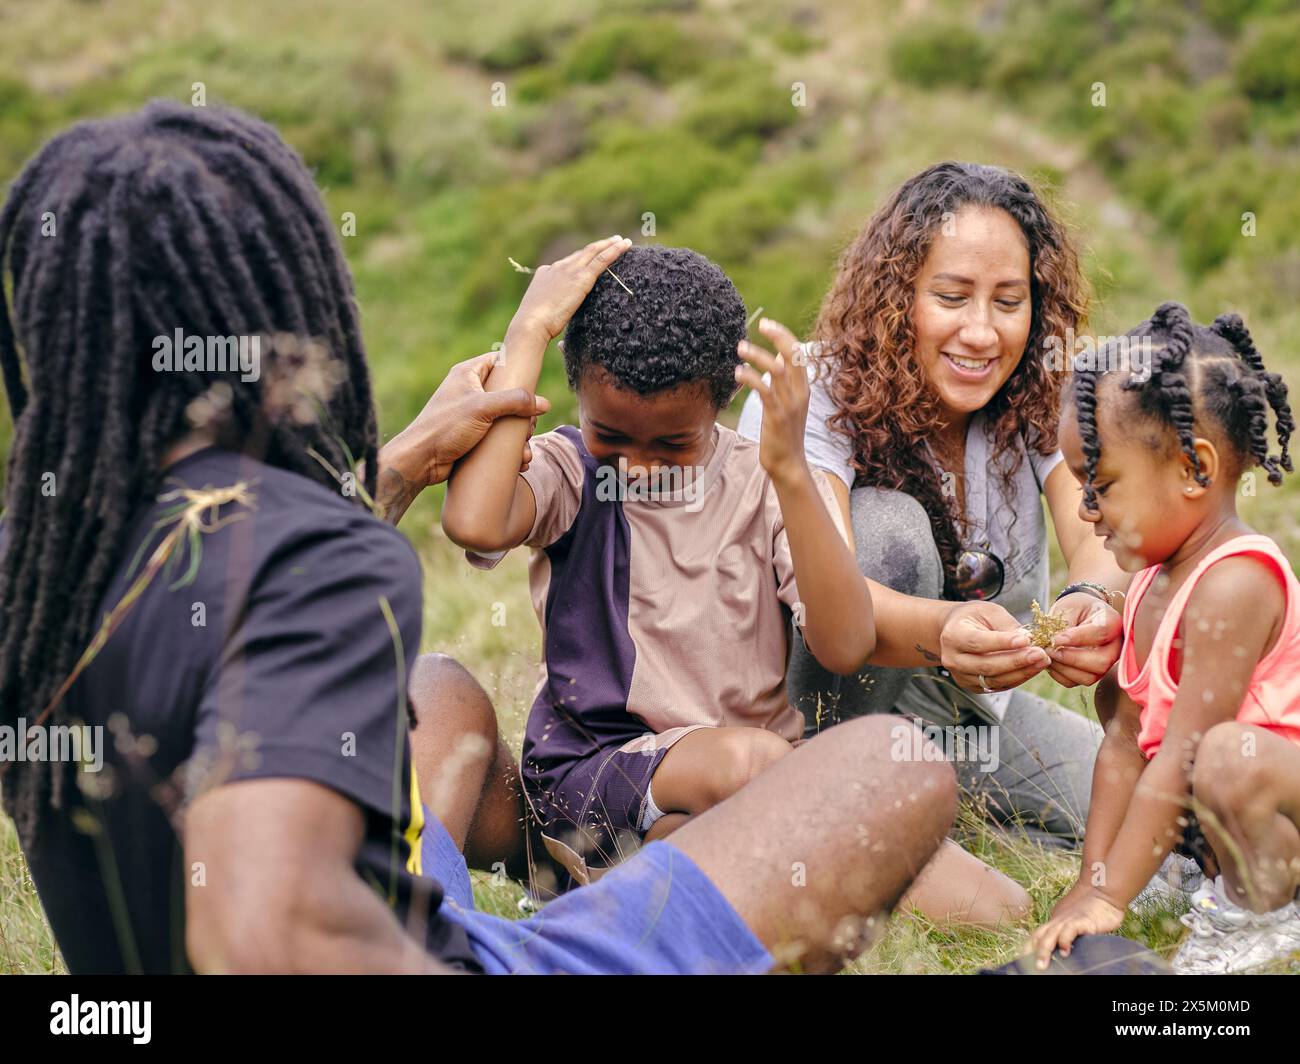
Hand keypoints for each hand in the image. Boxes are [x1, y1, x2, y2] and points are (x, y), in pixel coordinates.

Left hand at [375, 352, 548, 523]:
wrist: (421, 460)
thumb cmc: (445, 427)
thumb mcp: (483, 408)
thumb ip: (515, 401)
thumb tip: (543, 403)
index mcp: (468, 374)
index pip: (500, 361)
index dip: (518, 371)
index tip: (533, 385)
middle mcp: (471, 391)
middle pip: (510, 394)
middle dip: (523, 414)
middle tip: (526, 429)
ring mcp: (473, 415)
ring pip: (507, 419)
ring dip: (519, 436)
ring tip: (523, 450)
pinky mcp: (474, 436)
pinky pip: (499, 438)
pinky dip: (511, 449)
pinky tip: (519, 461)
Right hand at [509, 235, 632, 341]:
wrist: (531, 323)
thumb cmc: (534, 326)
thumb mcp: (541, 312)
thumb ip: (550, 307)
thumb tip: (553, 316)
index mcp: (546, 274)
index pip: (567, 263)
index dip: (582, 258)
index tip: (592, 256)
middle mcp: (557, 267)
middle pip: (582, 254)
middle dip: (598, 246)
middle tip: (613, 240)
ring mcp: (569, 270)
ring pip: (594, 252)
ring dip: (610, 244)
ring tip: (623, 240)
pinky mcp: (581, 277)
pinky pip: (602, 260)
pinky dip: (614, 250)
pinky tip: (624, 245)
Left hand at [734, 318, 810, 485]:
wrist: (788, 463)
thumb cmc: (783, 432)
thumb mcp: (787, 403)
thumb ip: (783, 381)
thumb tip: (775, 359)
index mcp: (804, 387)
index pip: (798, 353)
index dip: (784, 336)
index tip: (768, 324)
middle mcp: (800, 392)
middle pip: (793, 355)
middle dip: (778, 336)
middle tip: (760, 324)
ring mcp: (790, 404)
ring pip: (776, 370)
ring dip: (757, 355)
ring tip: (740, 347)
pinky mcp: (777, 415)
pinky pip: (764, 390)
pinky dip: (751, 377)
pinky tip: (738, 372)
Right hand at [939, 600, 1050, 691]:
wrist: (956, 630)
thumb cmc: (974, 617)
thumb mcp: (989, 611)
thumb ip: (1007, 625)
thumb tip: (1028, 640)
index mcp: (952, 635)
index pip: (978, 642)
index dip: (1002, 643)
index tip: (1026, 639)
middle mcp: (952, 659)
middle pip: (986, 665)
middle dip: (1016, 661)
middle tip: (1041, 654)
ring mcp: (961, 675)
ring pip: (993, 679)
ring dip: (1021, 672)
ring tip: (1042, 661)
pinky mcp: (972, 686)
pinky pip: (997, 686)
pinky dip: (1017, 678)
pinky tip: (1032, 668)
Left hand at [1030, 886, 1124, 969]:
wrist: (1101, 891)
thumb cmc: (1088, 910)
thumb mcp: (1072, 923)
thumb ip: (1064, 934)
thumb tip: (1061, 950)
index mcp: (1053, 923)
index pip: (1035, 937)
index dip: (1027, 949)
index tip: (1020, 961)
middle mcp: (1058, 922)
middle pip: (1040, 937)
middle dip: (1032, 953)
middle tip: (1029, 968)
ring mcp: (1069, 921)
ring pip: (1051, 935)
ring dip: (1045, 950)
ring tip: (1041, 964)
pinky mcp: (1084, 921)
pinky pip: (1071, 930)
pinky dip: (1066, 940)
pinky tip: (1066, 951)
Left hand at [1045, 593, 1122, 687]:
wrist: (1079, 615)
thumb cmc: (1075, 608)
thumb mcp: (1069, 607)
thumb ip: (1064, 624)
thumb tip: (1054, 643)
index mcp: (1113, 622)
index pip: (1101, 633)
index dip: (1077, 638)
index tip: (1056, 638)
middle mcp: (1115, 646)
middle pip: (1101, 662)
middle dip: (1071, 658)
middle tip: (1049, 650)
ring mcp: (1106, 663)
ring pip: (1090, 677)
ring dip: (1064, 668)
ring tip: (1048, 655)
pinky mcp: (1092, 674)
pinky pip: (1076, 682)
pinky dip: (1060, 675)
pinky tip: (1051, 662)